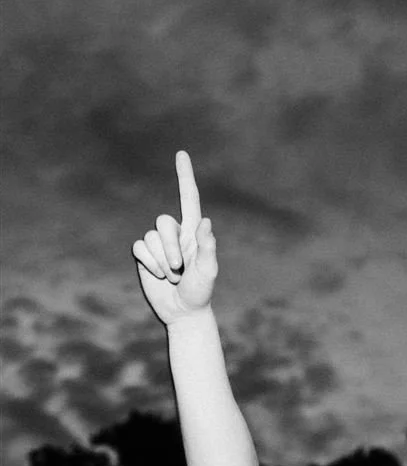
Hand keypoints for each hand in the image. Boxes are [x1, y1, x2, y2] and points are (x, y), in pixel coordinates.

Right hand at [132, 151, 217, 325]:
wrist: (183, 312)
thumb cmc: (201, 292)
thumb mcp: (208, 272)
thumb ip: (207, 248)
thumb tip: (205, 221)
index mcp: (193, 232)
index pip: (188, 198)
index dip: (185, 176)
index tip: (181, 153)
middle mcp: (174, 234)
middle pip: (163, 222)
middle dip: (171, 248)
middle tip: (180, 270)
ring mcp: (157, 245)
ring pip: (151, 237)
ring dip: (162, 261)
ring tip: (173, 277)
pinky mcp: (144, 255)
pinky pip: (139, 248)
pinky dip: (149, 263)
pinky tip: (158, 276)